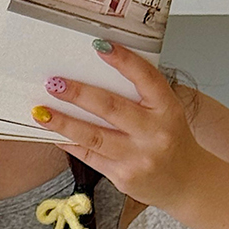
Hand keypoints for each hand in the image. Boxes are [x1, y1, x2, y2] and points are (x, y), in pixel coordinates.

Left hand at [31, 41, 211, 210]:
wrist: (186, 182)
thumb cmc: (172, 142)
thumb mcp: (167, 113)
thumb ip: (140, 98)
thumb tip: (94, 78)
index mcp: (167, 109)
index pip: (146, 78)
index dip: (124, 60)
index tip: (100, 45)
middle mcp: (154, 132)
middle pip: (110, 107)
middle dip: (78, 94)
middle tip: (54, 83)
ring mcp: (137, 156)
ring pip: (93, 136)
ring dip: (63, 123)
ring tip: (41, 112)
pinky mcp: (122, 176)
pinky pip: (89, 157)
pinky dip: (69, 143)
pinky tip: (54, 134)